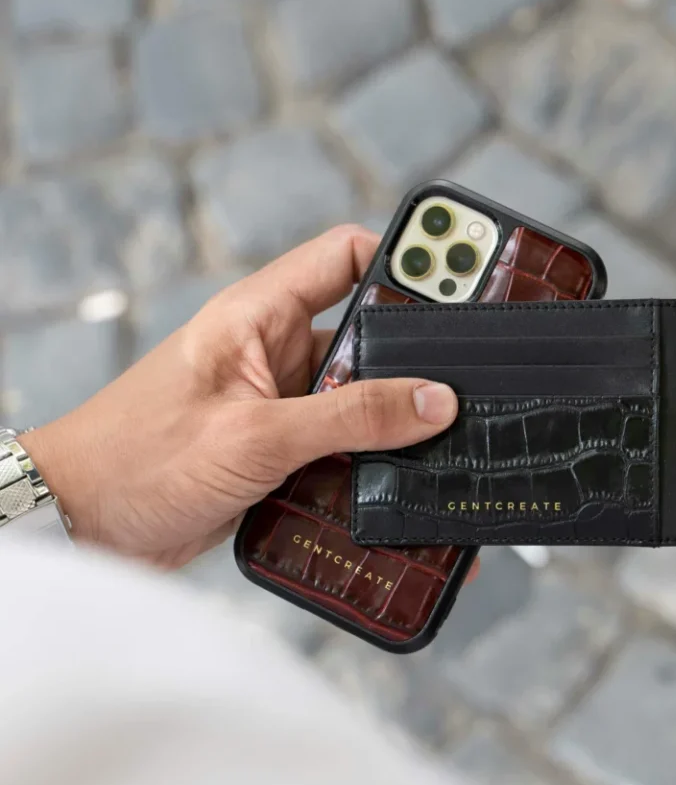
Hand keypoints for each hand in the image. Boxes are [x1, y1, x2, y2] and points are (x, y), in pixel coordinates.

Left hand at [21, 226, 459, 569]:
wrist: (83, 528)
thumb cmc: (139, 460)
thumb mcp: (255, 435)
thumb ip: (349, 416)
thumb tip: (436, 401)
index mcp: (260, 316)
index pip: (344, 257)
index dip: (403, 257)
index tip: (464, 277)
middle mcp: (275, 354)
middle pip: (367, 339)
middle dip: (420, 360)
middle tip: (483, 377)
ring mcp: (279, 407)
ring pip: (362, 404)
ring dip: (401, 427)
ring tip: (459, 449)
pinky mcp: (279, 456)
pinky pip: (343, 452)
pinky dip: (375, 471)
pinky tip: (409, 496)